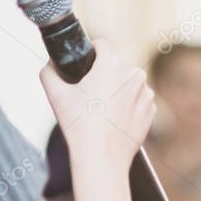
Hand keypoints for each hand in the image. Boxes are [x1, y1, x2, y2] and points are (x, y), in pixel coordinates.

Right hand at [40, 38, 155, 175]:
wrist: (103, 157)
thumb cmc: (79, 125)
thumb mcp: (55, 93)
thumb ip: (49, 71)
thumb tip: (51, 63)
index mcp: (114, 64)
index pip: (102, 43)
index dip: (90, 50)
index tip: (83, 62)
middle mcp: (135, 75)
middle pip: (115, 64)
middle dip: (102, 73)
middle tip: (88, 93)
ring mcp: (146, 93)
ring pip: (127, 82)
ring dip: (116, 89)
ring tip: (101, 108)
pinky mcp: (152, 110)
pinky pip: (137, 99)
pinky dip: (127, 104)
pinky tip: (114, 118)